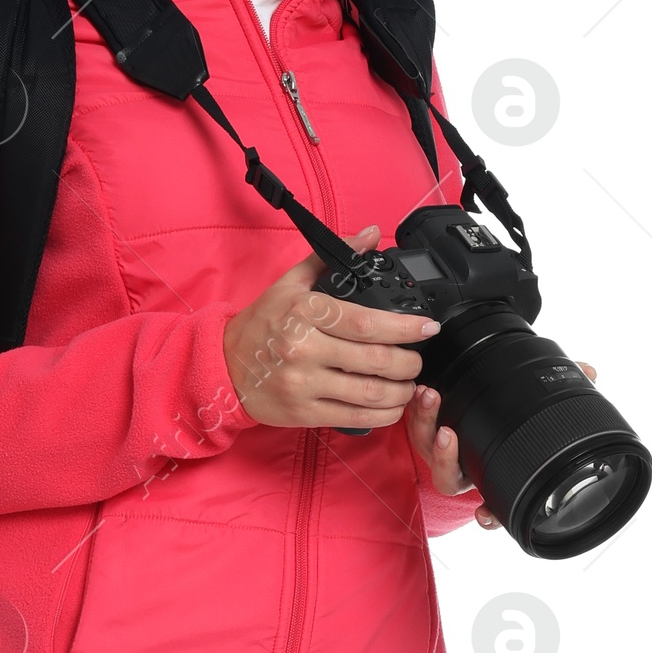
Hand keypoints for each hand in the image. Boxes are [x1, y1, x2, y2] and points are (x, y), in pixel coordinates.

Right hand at [224, 225, 439, 430]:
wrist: (223, 366)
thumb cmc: (261, 324)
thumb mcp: (290, 283)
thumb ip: (332, 257)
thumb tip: (372, 235)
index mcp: (305, 312)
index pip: (367, 322)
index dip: (405, 328)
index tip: (427, 328)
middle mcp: (303, 348)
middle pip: (375, 360)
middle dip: (409, 363)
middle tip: (417, 360)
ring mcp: (303, 383)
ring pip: (369, 392)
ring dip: (400, 391)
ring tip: (408, 385)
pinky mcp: (303, 413)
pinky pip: (354, 417)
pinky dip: (382, 415)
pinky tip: (391, 406)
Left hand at [408, 366, 598, 526]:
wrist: (468, 396)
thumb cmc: (502, 411)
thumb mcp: (533, 402)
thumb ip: (562, 387)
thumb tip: (590, 372)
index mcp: (488, 474)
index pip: (492, 502)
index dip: (489, 514)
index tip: (484, 515)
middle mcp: (462, 468)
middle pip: (448, 475)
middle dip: (446, 456)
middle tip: (449, 432)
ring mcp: (438, 450)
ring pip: (427, 447)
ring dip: (427, 423)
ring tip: (433, 397)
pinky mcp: (422, 427)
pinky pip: (413, 424)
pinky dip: (415, 408)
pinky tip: (421, 391)